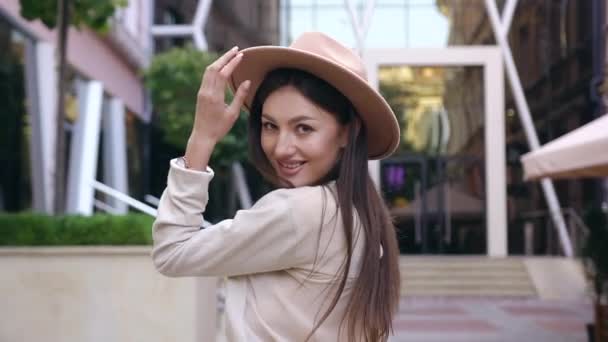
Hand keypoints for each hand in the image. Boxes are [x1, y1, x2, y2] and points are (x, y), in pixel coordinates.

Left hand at [184, 47, 249, 170]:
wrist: (202, 136)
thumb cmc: (219, 128)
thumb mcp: (233, 113)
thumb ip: (240, 96)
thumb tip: (247, 82)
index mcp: (214, 96)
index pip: (223, 74)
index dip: (232, 63)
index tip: (241, 55)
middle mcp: (206, 91)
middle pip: (214, 67)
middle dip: (225, 57)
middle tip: (236, 49)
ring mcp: (202, 92)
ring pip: (209, 70)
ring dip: (219, 61)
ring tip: (230, 55)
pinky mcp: (201, 93)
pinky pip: (207, 76)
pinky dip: (215, 68)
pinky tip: (222, 66)